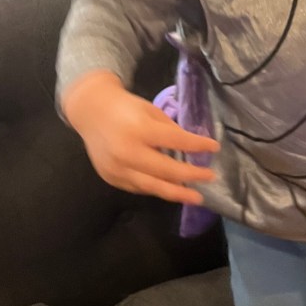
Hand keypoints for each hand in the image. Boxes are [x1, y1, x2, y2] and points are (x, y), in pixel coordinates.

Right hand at [62, 70, 219, 204]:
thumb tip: (191, 148)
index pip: (175, 141)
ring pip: (152, 186)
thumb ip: (169, 130)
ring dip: (176, 193)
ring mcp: (117, 169)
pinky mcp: (111, 178)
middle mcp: (127, 152)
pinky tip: (171, 189)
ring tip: (195, 197)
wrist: (91, 112)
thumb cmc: (126, 108)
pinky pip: (139, 188)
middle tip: (210, 177)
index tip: (214, 148)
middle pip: (166, 170)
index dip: (197, 146)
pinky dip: (156, 188)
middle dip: (190, 175)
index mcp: (140, 129)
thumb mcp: (151, 111)